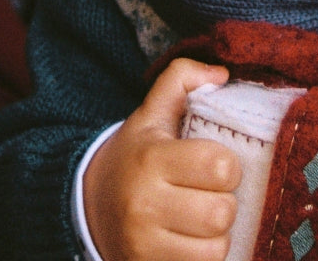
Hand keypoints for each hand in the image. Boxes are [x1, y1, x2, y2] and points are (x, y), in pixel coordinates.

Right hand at [83, 58, 240, 260]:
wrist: (89, 205)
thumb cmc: (135, 155)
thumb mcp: (152, 111)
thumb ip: (183, 78)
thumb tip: (222, 74)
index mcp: (151, 159)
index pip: (219, 166)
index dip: (228, 164)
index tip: (216, 163)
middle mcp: (144, 205)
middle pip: (221, 212)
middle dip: (225, 200)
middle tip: (210, 192)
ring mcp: (144, 245)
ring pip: (216, 248)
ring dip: (218, 233)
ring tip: (203, 217)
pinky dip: (205, 255)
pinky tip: (193, 239)